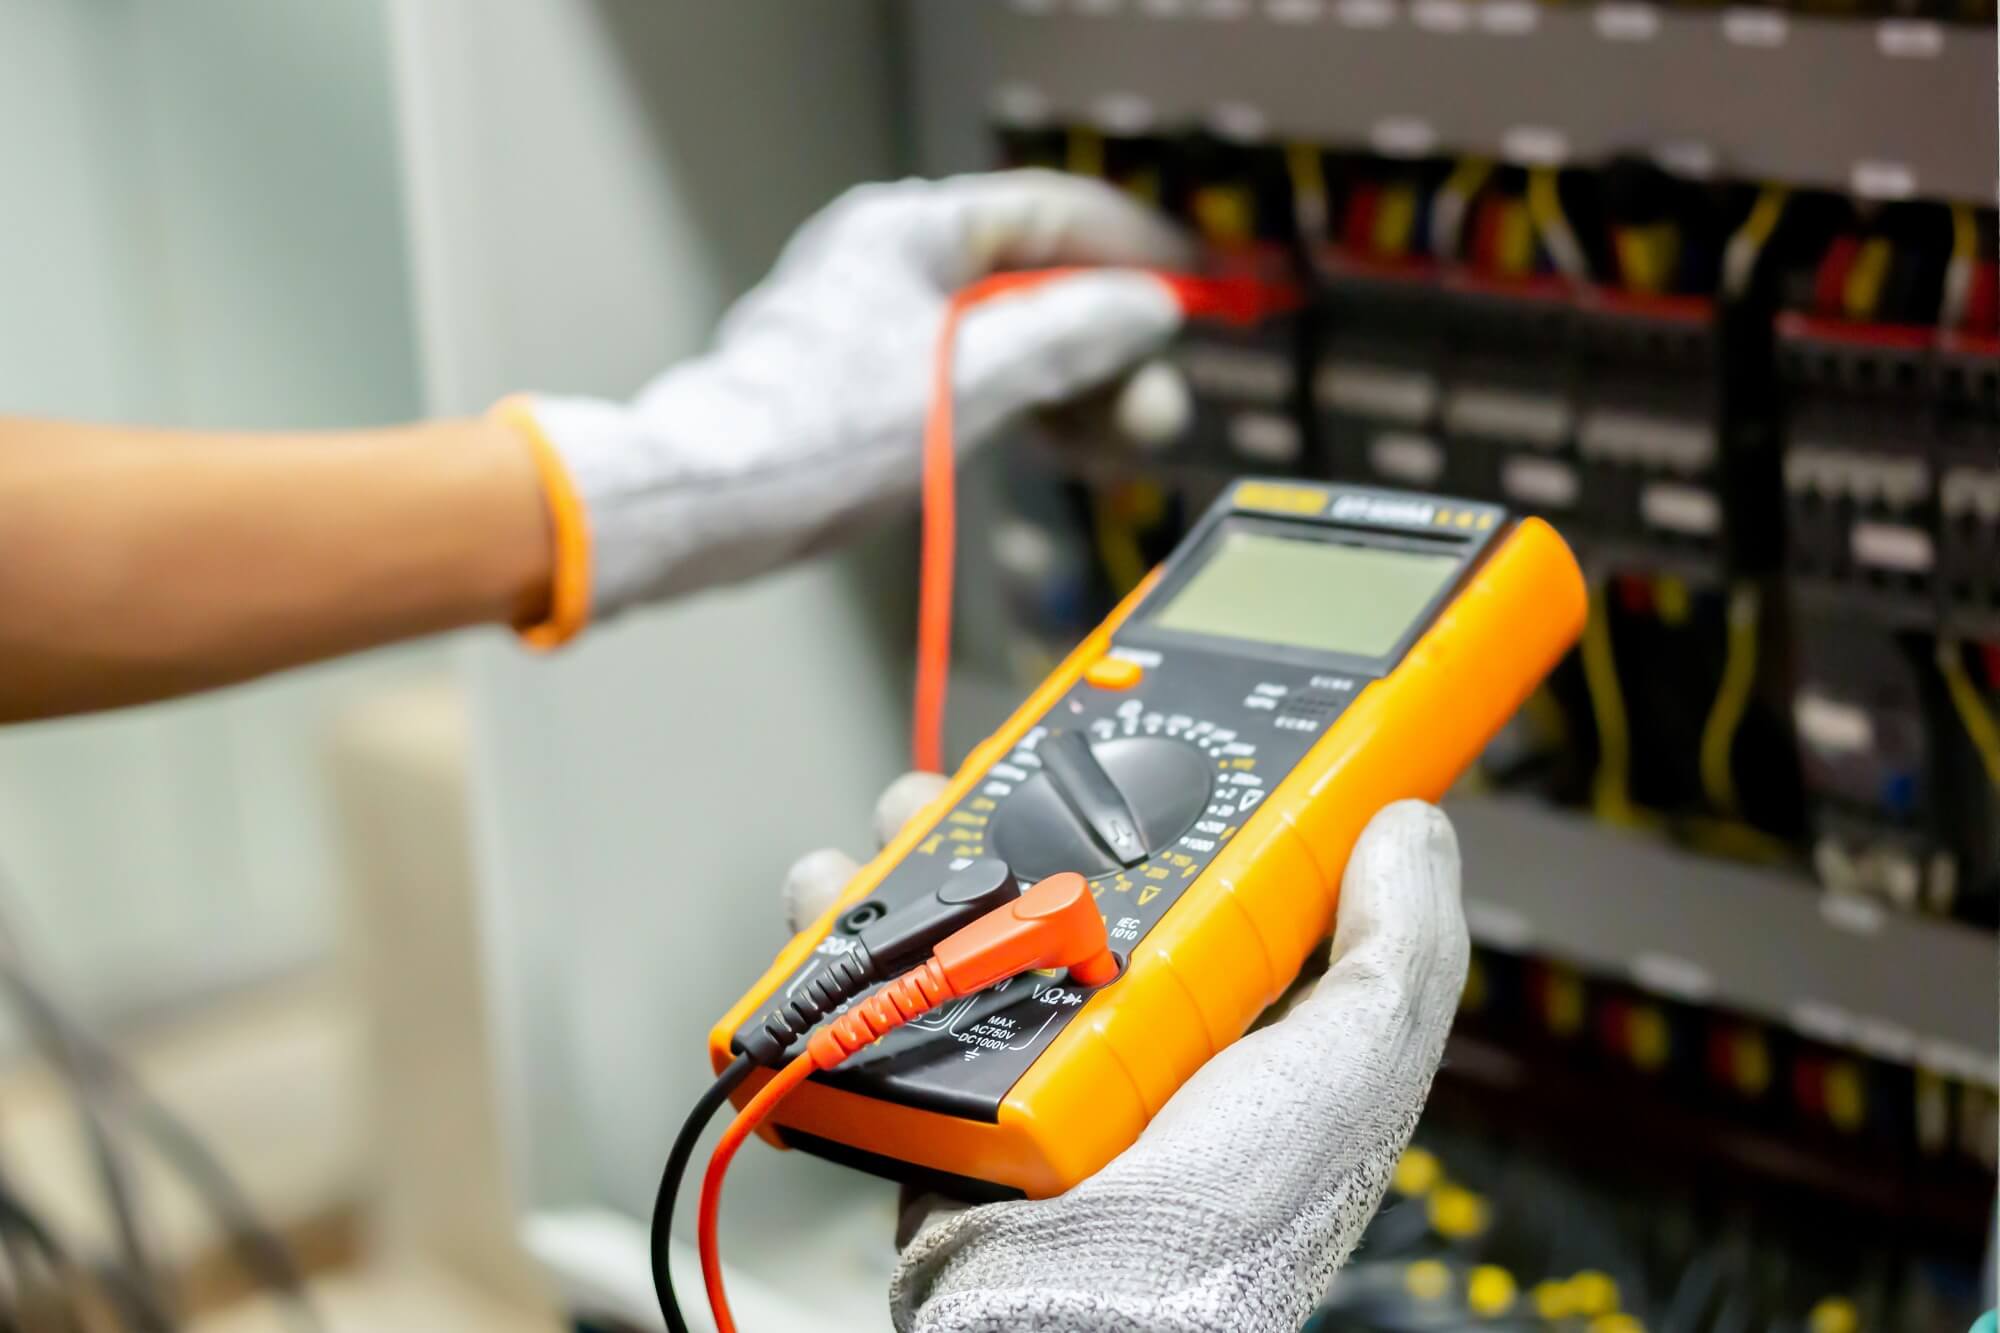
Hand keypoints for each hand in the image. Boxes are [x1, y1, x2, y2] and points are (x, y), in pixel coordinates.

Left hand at [524, 171, 1189, 619]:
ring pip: (1010, 340)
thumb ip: (1068, 335)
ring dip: (1072, 388)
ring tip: (1117, 442)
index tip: (1195, 290)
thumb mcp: (969, 378)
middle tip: (1153, 406)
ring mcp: (881, 324)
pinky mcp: (873, 385)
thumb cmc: (812, 434)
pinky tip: (1061, 447)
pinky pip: (974, 379)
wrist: (707, 502)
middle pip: (1036, 283)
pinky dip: (1025, 409)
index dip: (1134, 251)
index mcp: (910, 231)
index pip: (1052, 213)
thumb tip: (1142, 307)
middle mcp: (894, 263)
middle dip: (1106, 346)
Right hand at [781, 792, 1467, 1332]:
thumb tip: (1414, 824)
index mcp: (1221, 1014)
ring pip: (958, 913)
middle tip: (1001, 758)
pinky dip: (838, 935)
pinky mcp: (932, 1084)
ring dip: (915, 848)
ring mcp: (1019, 1055)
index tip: (1150, 722)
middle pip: (1061, 870)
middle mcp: (1118, 1024)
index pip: (1199, 867)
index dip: (1178, 786)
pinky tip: (830, 897)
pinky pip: (878, 988)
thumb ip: (1399, 948)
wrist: (1077, 1323)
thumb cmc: (1224, 1224)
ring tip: (902, 817)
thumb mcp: (1352, 1068)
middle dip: (1022, 798)